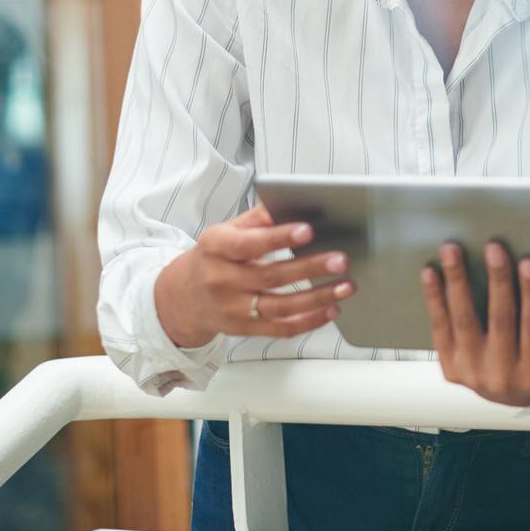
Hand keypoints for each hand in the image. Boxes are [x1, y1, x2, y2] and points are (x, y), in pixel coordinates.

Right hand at [155, 202, 354, 345]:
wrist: (182, 297)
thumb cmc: (214, 256)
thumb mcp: (227, 230)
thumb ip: (260, 217)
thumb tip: (294, 201)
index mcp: (216, 248)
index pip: (248, 244)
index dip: (278, 238)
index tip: (308, 230)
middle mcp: (222, 280)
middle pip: (270, 276)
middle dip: (310, 268)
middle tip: (341, 259)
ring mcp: (232, 309)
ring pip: (279, 307)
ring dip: (317, 298)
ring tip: (346, 286)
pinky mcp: (244, 329)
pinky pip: (280, 329)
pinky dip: (309, 321)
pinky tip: (332, 309)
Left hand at [422, 241, 529, 406]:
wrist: (511, 401)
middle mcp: (502, 378)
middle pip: (500, 321)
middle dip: (496, 281)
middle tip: (493, 246)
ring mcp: (471, 374)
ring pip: (464, 321)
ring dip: (457, 283)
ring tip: (453, 249)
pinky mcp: (449, 368)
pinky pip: (440, 329)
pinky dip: (434, 299)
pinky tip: (430, 271)